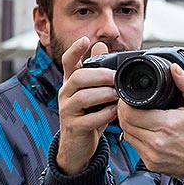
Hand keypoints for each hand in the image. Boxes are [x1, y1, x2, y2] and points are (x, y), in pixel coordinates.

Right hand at [56, 37, 118, 174]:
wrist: (78, 145)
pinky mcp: (74, 127)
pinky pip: (88, 120)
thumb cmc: (88, 114)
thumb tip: (101, 46)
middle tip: (116, 77)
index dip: (74, 50)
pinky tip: (114, 112)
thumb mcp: (92, 91)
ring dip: (103, 94)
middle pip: (77, 77)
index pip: (67, 61)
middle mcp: (66, 94)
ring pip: (82, 97)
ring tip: (117, 95)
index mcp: (71, 83)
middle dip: (99, 75)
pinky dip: (104, 115)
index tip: (84, 39)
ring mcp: (67, 111)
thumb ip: (96, 70)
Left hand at [119, 64, 183, 184]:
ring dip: (129, 123)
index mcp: (167, 125)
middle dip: (125, 111)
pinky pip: (134, 146)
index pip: (130, 113)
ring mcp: (153, 155)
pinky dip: (136, 136)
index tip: (129, 97)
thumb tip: (175, 69)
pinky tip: (145, 129)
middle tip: (131, 103)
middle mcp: (157, 142)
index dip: (125, 102)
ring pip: (127, 135)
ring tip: (138, 115)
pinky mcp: (152, 164)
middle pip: (125, 123)